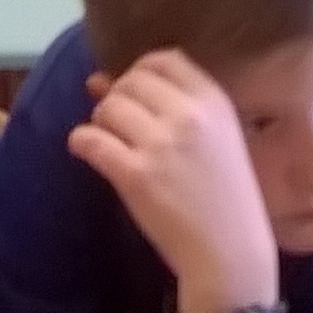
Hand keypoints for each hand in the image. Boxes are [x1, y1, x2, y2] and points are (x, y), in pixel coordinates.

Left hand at [67, 50, 276, 312]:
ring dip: (100, 122)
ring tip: (111, 143)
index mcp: (215, 102)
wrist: (231, 252)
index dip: (140, 72)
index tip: (136, 94)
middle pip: (131, 82)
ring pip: (107, 108)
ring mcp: (161, 145)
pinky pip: (91, 140)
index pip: (164, 59)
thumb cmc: (225, 197)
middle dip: (118, 99)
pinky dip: (81, 142)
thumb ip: (170, 106)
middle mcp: (189, 116)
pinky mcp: (136, 175)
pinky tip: (86, 151)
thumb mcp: (218, 140)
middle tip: (121, 127)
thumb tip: (98, 79)